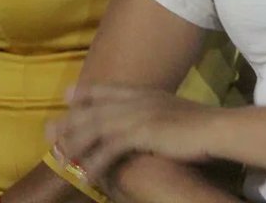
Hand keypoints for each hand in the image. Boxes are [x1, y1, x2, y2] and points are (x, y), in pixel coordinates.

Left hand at [47, 85, 221, 185]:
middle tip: (50, 135)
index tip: (68, 95)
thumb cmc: (201, 123)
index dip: (86, 92)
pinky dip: (95, 163)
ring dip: (75, 145)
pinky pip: (109, 149)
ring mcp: (138, 114)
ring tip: (61, 160)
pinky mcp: (141, 132)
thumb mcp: (174, 111)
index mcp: (145, 92)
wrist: (216, 128)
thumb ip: (157, 111)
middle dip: (70, 122)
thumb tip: (150, 120)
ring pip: (95, 128)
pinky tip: (86, 176)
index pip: (108, 89)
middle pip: (94, 108)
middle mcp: (137, 100)